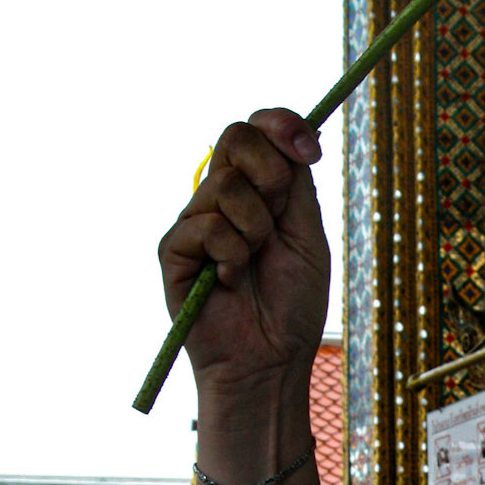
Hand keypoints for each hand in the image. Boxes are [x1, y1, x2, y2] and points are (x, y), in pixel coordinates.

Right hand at [157, 108, 330, 400]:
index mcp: (257, 189)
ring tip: (252, 266)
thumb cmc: (292, 305)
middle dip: (271, 176)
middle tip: (278, 221)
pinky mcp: (174, 250)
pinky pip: (206, 226)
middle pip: (235, 137)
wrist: (271, 359)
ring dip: (255, 230)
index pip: (257, 129)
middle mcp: (222, 198)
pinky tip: (230, 282)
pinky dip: (231, 255)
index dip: (281, 125)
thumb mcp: (306, 234)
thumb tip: (291, 134)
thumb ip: (295, 183)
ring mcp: (195, 221)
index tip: (309, 149)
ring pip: (226, 186)